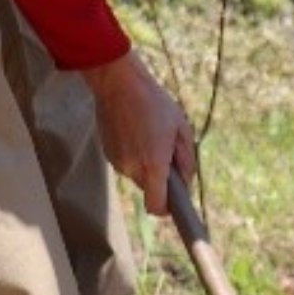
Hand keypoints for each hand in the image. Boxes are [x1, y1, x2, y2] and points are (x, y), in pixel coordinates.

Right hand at [83, 50, 195, 215]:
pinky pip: (126, 163)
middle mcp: (133, 168)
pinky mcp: (108, 154)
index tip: (175, 205)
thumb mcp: (182, 129)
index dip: (167, 209)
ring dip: (147, 163)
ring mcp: (117, 163)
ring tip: (150, 134)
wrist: (118, 84)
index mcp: (153, 165)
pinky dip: (134, 154)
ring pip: (138, 175)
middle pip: (150, 189)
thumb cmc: (155, 104)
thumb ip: (186, 161)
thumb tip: (185, 183)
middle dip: (160, 177)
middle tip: (167, 150)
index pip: (156, 207)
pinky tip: (136, 131)